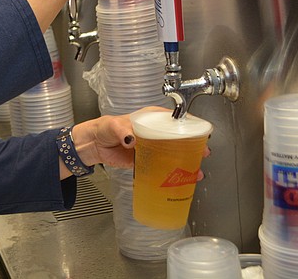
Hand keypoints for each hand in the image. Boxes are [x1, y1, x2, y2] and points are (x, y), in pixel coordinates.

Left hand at [61, 106, 210, 178]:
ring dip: (186, 161)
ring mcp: (153, 147)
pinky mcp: (148, 160)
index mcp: (150, 118)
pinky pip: (163, 166)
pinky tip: (181, 180)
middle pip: (179, 137)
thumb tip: (131, 139)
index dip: (189, 126)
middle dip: (193, 145)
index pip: (174, 119)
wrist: (95, 145)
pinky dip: (172, 172)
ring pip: (174, 152)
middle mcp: (155, 131)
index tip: (200, 133)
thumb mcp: (113, 126)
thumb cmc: (105, 129)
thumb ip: (122, 131)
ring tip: (196, 171)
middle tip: (203, 153)